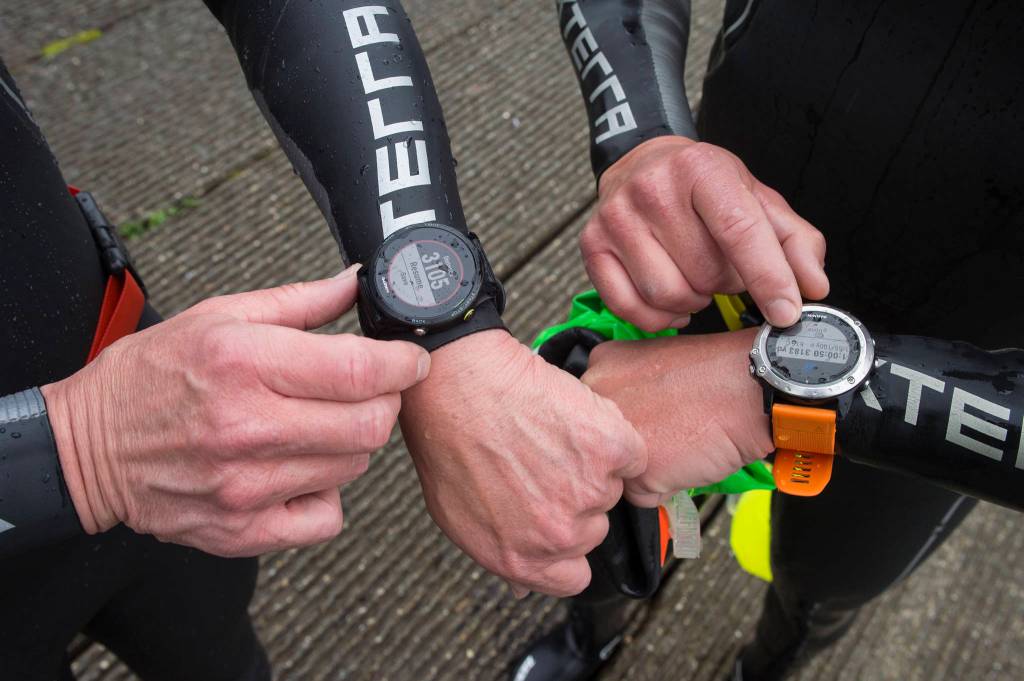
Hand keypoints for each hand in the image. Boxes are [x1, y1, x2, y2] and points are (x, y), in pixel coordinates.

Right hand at [42, 265, 429, 556]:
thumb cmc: (154, 375)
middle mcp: (247, 427)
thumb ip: (300, 301)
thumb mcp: (220, 316)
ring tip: (317, 424)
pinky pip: (327, 516)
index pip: (361, 370)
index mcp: (244, 363)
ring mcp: (246, 485)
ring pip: (354, 467)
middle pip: (370, 425)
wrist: (89, 448)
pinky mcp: (243, 530)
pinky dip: (327, 492)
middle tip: (368, 391)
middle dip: (385, 402)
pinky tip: (300, 469)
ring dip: (352, 443)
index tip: (411, 359)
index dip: (403, 364)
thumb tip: (358, 283)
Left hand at [400, 329, 646, 596]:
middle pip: (594, 527)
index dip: (569, 548)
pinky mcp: (609, 448)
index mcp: (522, 559)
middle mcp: (558, 534)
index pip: (573, 578)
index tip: (561, 522)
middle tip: (544, 461)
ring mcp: (588, 491)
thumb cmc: (449, 440)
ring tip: (550, 434)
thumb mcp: (459, 516)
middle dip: (575, 497)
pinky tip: (575, 418)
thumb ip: (502, 551)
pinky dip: (612, 433)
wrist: (457, 382)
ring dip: (592, 463)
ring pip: (611, 485)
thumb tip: (523, 583)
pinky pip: (630, 450)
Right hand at [582, 136, 828, 331]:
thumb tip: (813, 286)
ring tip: (696, 279)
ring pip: (669, 295)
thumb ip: (794, 241)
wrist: (641, 164)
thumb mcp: (756, 199)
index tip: (787, 313)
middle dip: (726, 283)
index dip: (769, 277)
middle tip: (723, 268)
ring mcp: (617, 218)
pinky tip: (670, 299)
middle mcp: (653, 190)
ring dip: (693, 301)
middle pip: (706, 273)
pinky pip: (631, 308)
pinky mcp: (593, 245)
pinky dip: (659, 316)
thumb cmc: (701, 188)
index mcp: (702, 170)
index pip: (740, 231)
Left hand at [582, 330, 772, 506]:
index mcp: (599, 366)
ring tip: (678, 441)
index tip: (649, 414)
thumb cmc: (712, 374)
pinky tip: (685, 459)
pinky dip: (665, 487)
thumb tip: (615, 420)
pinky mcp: (634, 472)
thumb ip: (624, 387)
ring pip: (617, 472)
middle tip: (666, 429)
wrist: (750, 386)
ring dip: (644, 468)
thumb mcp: (651, 362)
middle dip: (627, 446)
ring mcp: (611, 438)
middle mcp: (596, 402)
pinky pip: (641, 497)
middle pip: (599, 442)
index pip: (592, 411)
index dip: (625, 419)